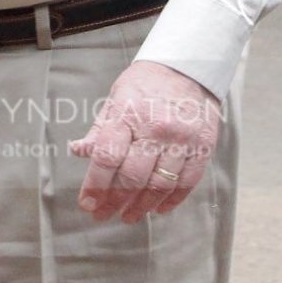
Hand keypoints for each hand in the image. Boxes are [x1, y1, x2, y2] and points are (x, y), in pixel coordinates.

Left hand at [71, 59, 220, 223]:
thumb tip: (79, 151)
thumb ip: (100, 130)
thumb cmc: (147, 84)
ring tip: (129, 216)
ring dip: (141, 207)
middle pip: (132, 177)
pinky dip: (171, 200)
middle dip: (114, 202)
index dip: (95, 186)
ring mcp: (181, 139)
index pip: (107, 158)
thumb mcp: (117, 99)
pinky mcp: (202, 147)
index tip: (87, 204)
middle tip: (104, 215)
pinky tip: (158, 208)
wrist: (189, 66)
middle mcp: (155, 129)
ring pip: (159, 185)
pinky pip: (186, 183)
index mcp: (127, 115)